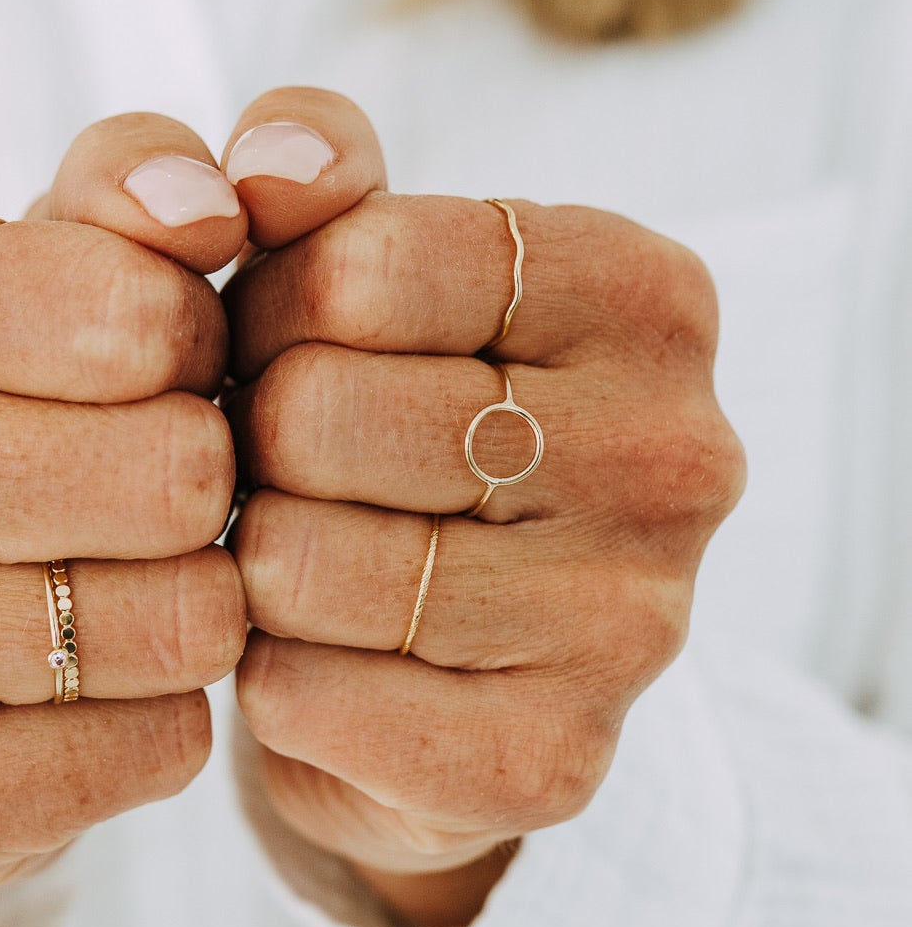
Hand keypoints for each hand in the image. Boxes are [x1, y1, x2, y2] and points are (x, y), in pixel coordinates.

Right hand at [0, 115, 247, 920]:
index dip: (198, 338)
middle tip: (166, 484)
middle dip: (210, 477)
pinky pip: (152, 750)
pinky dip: (169, 718)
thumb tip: (221, 197)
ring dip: (206, 602)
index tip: (165, 355)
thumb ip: (159, 177)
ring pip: (177, 623)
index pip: (134, 311)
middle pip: (172, 475)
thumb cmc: (32, 394)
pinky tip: (110, 683)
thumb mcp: (82, 250)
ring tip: (145, 576)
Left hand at [222, 89, 745, 926]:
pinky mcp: (553, 761)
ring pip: (304, 564)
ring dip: (251, 565)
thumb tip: (265, 165)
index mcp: (645, 295)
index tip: (285, 345)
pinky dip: (268, 675)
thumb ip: (307, 169)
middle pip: (321, 415)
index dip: (268, 309)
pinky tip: (314, 658)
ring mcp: (632, 620)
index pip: (362, 263)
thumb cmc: (385, 425)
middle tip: (277, 469)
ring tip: (291, 558)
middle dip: (251, 443)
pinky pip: (307, 696)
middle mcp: (675, 454)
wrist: (445, 659)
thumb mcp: (354, 266)